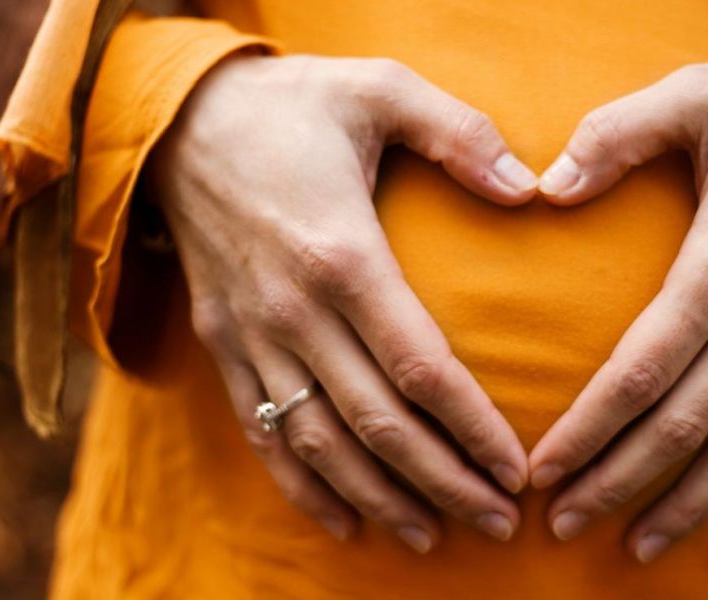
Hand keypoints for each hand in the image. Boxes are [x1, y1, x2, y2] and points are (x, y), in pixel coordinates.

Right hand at [151, 54, 538, 551]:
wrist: (177, 120)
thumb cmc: (293, 105)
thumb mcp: (379, 87)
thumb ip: (460, 133)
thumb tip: (531, 190)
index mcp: (342, 255)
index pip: (420, 368)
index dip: (472, 428)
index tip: (519, 469)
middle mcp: (293, 310)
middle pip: (376, 425)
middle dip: (444, 484)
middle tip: (501, 523)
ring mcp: (252, 336)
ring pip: (319, 445)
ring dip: (380, 500)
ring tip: (435, 537)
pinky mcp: (224, 346)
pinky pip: (263, 434)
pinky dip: (304, 488)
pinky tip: (346, 524)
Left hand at [526, 50, 707, 561]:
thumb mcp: (696, 95)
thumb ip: (614, 137)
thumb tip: (545, 184)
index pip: (642, 373)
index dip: (589, 431)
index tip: (543, 472)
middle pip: (685, 426)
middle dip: (619, 483)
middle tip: (563, 526)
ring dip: (691, 503)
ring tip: (639, 548)